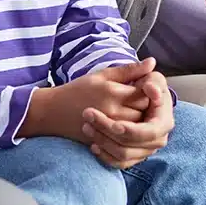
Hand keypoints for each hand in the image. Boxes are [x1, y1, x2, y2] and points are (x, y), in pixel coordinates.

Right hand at [19, 58, 156, 142]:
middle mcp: (113, 112)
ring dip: (140, 122)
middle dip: (147, 107)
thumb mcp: (102, 75)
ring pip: (139, 129)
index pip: (146, 94)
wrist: (53, 112)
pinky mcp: (105, 141)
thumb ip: (129, 70)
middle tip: (139, 101)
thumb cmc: (78, 90)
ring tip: (133, 113)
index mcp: (113, 92)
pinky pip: (128, 142)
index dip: (148, 91)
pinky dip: (131, 136)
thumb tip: (152, 62)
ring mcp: (109, 129)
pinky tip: (126, 126)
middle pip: (145, 113)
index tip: (142, 87)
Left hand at [82, 71, 173, 168]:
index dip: (131, 130)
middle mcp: (158, 140)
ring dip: (102, 141)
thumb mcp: (151, 79)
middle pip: (131, 143)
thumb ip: (153, 81)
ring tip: (86, 125)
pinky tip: (92, 144)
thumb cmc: (145, 85)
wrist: (135, 99)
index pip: (149, 132)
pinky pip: (119, 164)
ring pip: (123, 154)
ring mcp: (146, 151)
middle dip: (108, 130)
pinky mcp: (134, 157)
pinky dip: (105, 156)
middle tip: (88, 114)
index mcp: (164, 122)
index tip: (114, 125)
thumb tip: (151, 89)